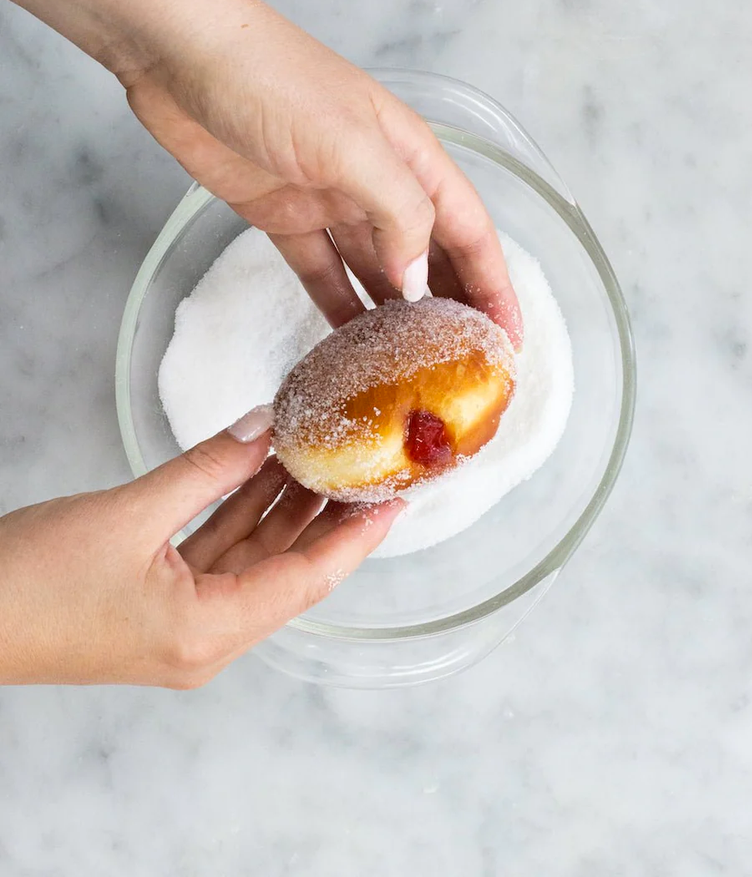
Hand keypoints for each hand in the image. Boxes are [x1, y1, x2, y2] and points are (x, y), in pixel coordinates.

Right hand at [0, 407, 402, 687]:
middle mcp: (206, 641)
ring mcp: (183, 627)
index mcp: (207, 633)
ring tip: (321, 456)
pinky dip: (241, 516)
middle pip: (287, 571)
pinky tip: (264, 475)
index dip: (356, 539)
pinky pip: (218, 558)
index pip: (307, 580)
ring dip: (283, 510)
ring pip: (253, 560)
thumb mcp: (129, 513)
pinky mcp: (161, 608)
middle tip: (365, 467)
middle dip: (326, 517)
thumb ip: (207, 469)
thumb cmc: (29, 582)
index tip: (397, 502)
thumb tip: (263, 429)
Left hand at [123, 2, 522, 342]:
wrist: (176, 54)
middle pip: (430, 256)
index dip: (494, 286)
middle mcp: (378, 182)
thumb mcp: (350, 142)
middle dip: (453, 308)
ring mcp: (331, 202)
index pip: (469, 232)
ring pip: (376, 271)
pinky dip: (337, 307)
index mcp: (410, 157)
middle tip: (464, 367)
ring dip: (396, 316)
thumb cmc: (270, 79)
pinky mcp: (284, 218)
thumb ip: (396, 211)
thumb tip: (418, 280)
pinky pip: (321, 273)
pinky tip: (350, 346)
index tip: (507, 341)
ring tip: (412, 370)